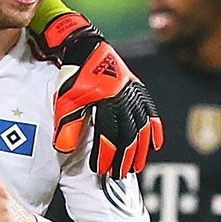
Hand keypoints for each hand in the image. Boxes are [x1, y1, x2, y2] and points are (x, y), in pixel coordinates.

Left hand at [39, 11, 162, 178]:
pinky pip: (150, 113)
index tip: (101, 171)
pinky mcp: (137, 89)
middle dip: (124, 158)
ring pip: (141, 127)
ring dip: (140, 150)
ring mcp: (133, 93)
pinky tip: (155, 146)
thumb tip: (65, 150)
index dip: (106, 155)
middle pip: (128, 135)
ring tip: (136, 168)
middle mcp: (124, 98)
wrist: (86, 46)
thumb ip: (66, 125)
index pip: (109, 135)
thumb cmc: (72, 75)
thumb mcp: (65, 100)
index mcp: (106, 101)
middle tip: (119, 175)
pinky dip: (154, 130)